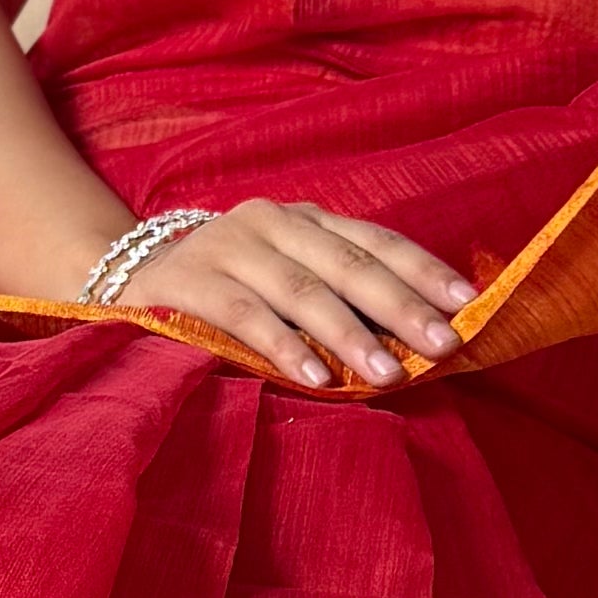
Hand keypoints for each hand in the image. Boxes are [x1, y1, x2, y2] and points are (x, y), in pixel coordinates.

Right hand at [125, 199, 472, 392]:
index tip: (468, 304)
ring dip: (349, 334)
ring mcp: (228, 246)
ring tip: (387, 373)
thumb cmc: (230, 291)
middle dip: (402, 307)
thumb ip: (344, 296)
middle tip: (444, 345)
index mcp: (307, 219)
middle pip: (349, 264)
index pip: (376, 240)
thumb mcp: (290, 279)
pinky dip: (284, 348)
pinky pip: (245, 315)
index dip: (424, 270)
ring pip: (302, 290)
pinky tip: (317, 378)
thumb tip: (422, 336)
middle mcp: (272, 221)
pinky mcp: (188, 281)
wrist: (128, 277)